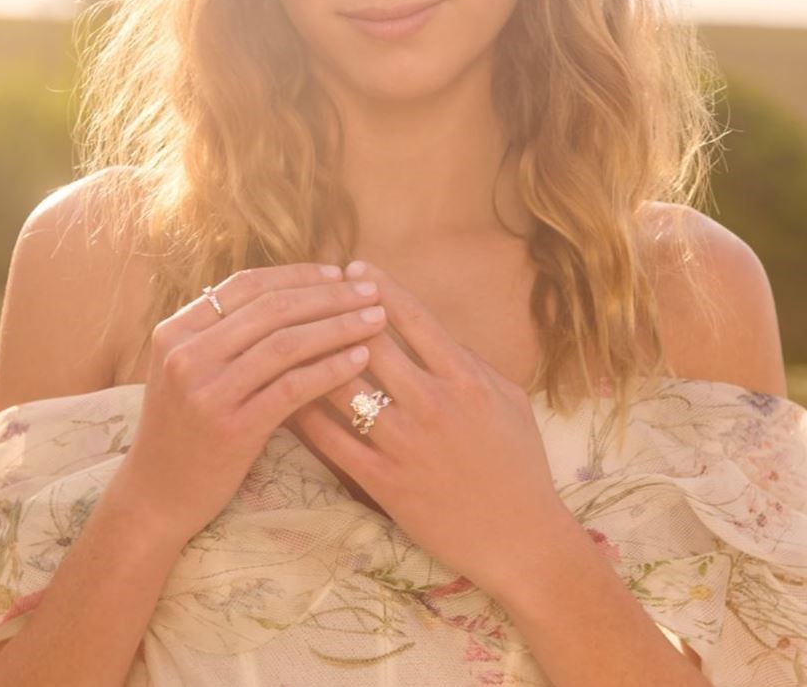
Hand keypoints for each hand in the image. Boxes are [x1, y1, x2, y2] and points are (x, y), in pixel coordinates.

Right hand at [117, 263, 388, 546]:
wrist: (157, 495)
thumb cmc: (187, 428)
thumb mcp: (191, 370)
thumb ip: (227, 333)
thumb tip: (293, 291)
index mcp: (176, 331)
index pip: (246, 285)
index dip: (297, 275)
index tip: (338, 272)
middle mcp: (186, 355)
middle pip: (272, 308)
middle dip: (329, 295)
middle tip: (371, 291)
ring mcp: (206, 392)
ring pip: (287, 343)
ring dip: (340, 325)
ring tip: (377, 319)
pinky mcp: (232, 428)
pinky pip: (293, 387)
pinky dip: (332, 368)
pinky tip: (361, 359)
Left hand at [286, 260, 578, 598]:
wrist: (520, 539)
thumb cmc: (520, 466)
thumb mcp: (511, 402)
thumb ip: (473, 363)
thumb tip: (435, 332)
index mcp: (466, 380)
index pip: (414, 319)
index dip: (380, 288)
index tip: (355, 267)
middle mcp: (433, 404)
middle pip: (370, 345)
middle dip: (336, 313)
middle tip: (310, 293)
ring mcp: (406, 445)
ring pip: (343, 387)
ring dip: (314, 358)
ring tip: (288, 339)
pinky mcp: (384, 483)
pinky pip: (332, 441)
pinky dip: (306, 415)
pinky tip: (286, 395)